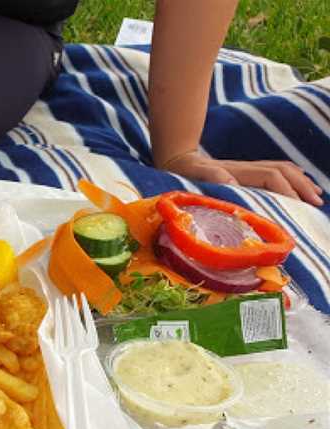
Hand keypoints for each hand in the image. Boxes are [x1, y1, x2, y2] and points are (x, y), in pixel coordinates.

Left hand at [161, 151, 323, 206]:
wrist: (177, 160)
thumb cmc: (184, 174)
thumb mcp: (194, 177)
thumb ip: (211, 177)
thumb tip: (231, 180)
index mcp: (238, 172)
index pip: (271, 177)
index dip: (286, 190)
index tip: (299, 205)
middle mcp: (247, 168)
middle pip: (283, 172)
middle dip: (301, 186)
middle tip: (317, 202)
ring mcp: (248, 168)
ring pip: (283, 170)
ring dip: (301, 181)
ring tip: (316, 196)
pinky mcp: (246, 172)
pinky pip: (276, 172)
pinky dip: (292, 178)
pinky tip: (301, 184)